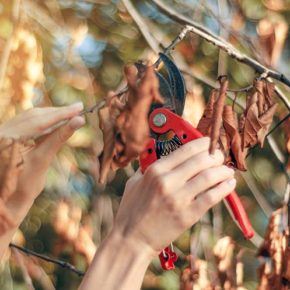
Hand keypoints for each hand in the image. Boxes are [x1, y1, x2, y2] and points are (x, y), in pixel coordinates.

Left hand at [0, 103, 84, 223]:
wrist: (8, 197)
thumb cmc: (26, 185)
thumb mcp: (44, 159)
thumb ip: (60, 137)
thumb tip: (79, 121)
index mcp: (10, 138)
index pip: (40, 121)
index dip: (62, 114)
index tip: (79, 108)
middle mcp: (3, 130)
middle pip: (35, 115)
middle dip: (58, 112)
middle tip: (79, 108)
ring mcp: (4, 130)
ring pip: (31, 116)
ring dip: (52, 114)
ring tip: (72, 112)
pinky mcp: (8, 132)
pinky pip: (27, 121)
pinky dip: (44, 120)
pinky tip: (57, 118)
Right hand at [113, 137, 235, 254]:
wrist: (132, 239)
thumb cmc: (132, 210)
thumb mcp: (135, 182)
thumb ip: (148, 167)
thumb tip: (162, 156)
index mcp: (155, 170)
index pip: (185, 150)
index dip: (202, 143)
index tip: (209, 142)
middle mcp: (167, 181)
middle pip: (201, 161)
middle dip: (215, 156)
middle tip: (220, 156)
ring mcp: (178, 199)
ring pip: (209, 177)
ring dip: (223, 170)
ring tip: (228, 170)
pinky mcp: (187, 215)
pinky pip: (212, 197)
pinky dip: (224, 188)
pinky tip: (229, 183)